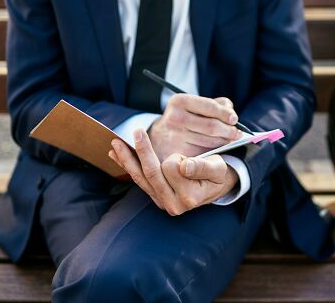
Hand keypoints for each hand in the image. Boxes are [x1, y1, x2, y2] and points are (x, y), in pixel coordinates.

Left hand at [109, 128, 238, 215]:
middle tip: (137, 130)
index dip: (177, 157)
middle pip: (151, 173)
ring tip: (116, 143)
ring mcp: (162, 201)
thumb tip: (184, 167)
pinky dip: (126, 165)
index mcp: (189, 197)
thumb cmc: (219, 175)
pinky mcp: (155, 196)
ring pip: (140, 177)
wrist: (217, 187)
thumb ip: (203, 167)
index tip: (184, 157)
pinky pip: (138, 179)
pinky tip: (115, 154)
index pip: (172, 168)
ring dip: (127, 159)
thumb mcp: (218, 169)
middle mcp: (173, 204)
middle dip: (143, 150)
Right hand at [148, 94, 240, 160]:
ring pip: (209, 141)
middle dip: (229, 130)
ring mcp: (175, 137)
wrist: (157, 138)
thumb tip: (231, 111)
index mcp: (179, 101)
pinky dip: (214, 151)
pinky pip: (203, 154)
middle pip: (211, 126)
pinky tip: (218, 149)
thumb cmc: (182, 119)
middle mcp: (175, 118)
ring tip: (230, 140)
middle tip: (237, 133)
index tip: (235, 119)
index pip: (209, 106)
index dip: (225, 113)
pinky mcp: (177, 154)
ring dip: (224, 142)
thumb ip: (214, 104)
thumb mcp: (192, 105)